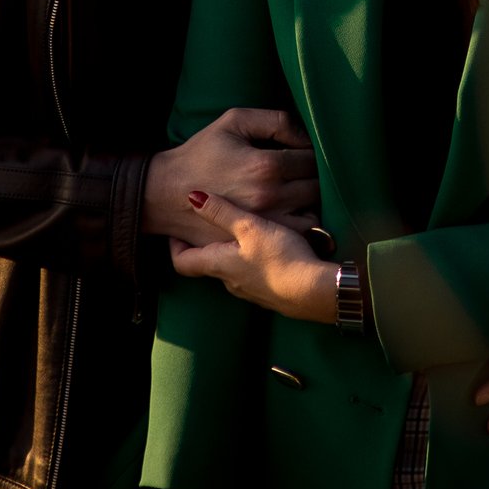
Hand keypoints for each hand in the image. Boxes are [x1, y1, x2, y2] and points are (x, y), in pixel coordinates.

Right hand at [146, 108, 319, 244]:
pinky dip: (304, 219)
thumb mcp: (233, 121)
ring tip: (300, 188)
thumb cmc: (199, 153)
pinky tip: (293, 209)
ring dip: (312, 198)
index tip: (301, 151)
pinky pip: (300, 231)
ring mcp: (265, 222)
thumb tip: (305, 135)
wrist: (164, 193)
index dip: (312, 152)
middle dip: (314, 174)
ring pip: (313, 209)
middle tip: (302, 169)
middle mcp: (270, 196)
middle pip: (316, 185)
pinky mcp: (257, 239)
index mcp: (265, 166)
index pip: (311, 158)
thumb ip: (274, 120)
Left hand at [168, 192, 338, 322]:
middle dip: (209, 243)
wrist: (314, 292)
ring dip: (234, 251)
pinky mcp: (270, 292)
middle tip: (213, 222)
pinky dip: (254, 259)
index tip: (178, 229)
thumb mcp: (250, 228)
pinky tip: (272, 246)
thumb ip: (222, 212)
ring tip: (246, 229)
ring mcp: (249, 290)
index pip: (182, 261)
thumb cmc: (279, 258)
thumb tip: (192, 196)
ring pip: (233, 268)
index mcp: (218, 264)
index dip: (175, 246)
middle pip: (208, 263)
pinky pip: (254, 273)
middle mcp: (229, 281)